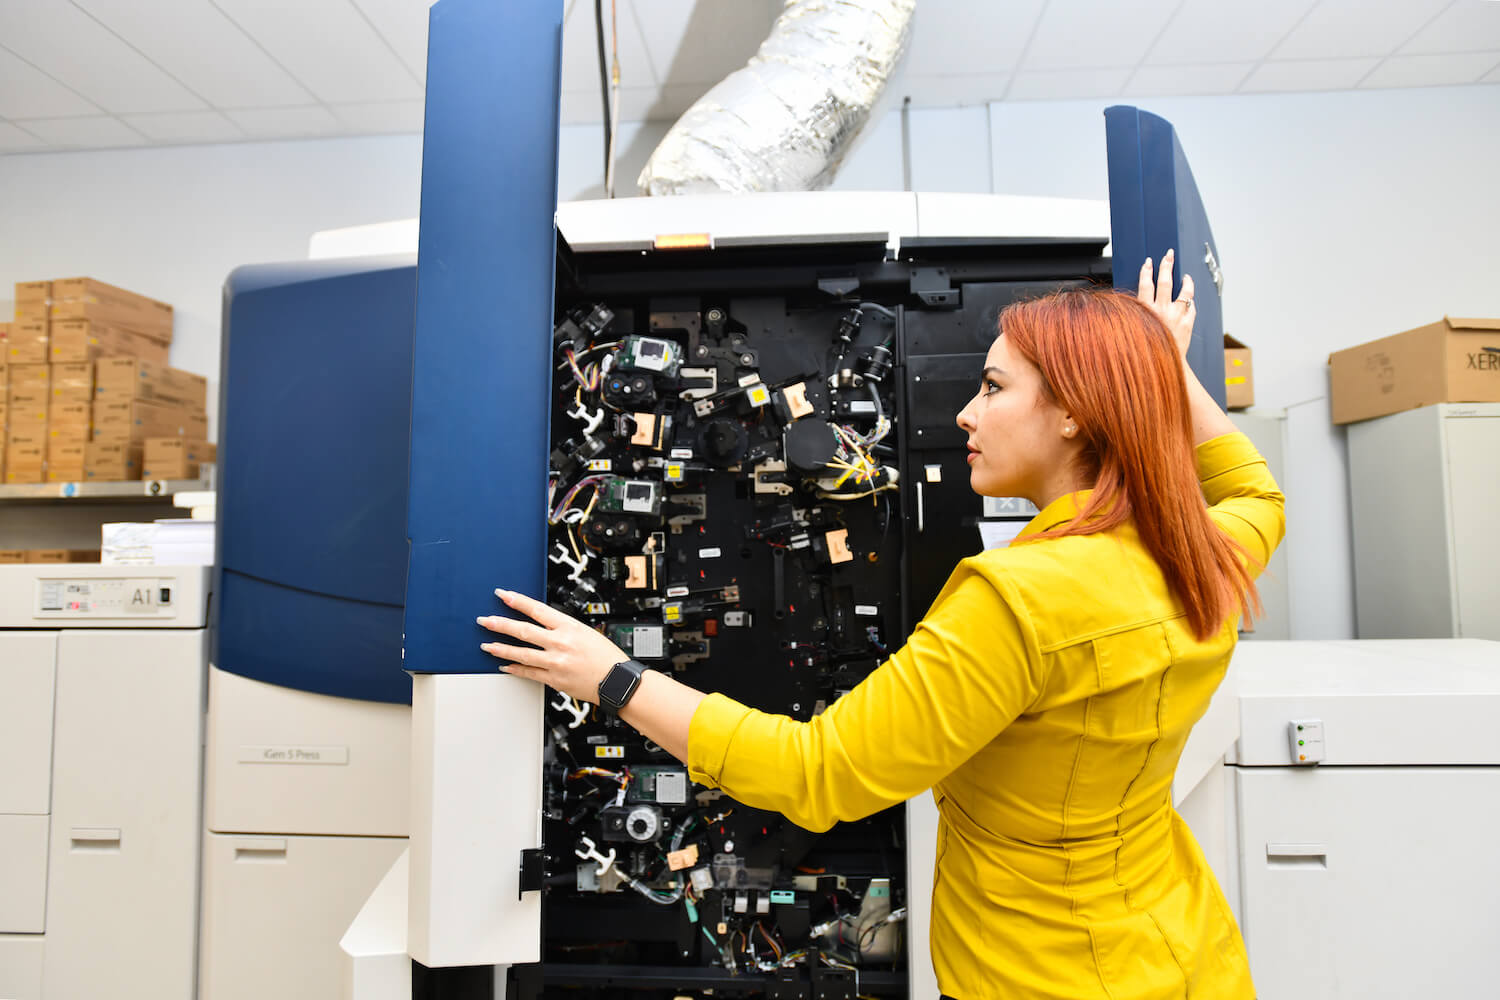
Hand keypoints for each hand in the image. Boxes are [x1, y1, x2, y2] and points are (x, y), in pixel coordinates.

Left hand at [477, 589, 627, 704]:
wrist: (617, 680)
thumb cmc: (607, 657)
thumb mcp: (587, 632)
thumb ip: (564, 629)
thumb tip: (545, 626)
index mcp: (569, 626)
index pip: (536, 609)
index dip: (517, 601)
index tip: (503, 595)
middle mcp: (560, 643)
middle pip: (523, 630)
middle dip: (500, 624)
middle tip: (485, 621)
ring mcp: (555, 662)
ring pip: (521, 653)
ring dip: (501, 648)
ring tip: (487, 645)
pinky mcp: (554, 679)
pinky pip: (529, 673)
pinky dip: (515, 670)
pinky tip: (504, 667)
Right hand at [1137, 249, 1195, 359]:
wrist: (1161, 368)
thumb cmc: (1145, 352)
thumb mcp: (1135, 330)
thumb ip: (1138, 315)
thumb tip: (1140, 303)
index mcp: (1145, 311)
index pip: (1145, 284)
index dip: (1146, 271)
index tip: (1148, 262)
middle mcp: (1161, 311)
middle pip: (1164, 281)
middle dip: (1166, 265)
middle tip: (1168, 255)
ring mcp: (1176, 316)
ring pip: (1183, 291)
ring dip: (1184, 280)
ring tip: (1185, 275)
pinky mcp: (1187, 324)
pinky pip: (1192, 307)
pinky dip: (1191, 301)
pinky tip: (1190, 297)